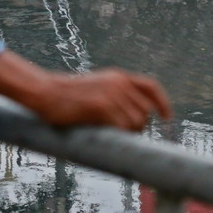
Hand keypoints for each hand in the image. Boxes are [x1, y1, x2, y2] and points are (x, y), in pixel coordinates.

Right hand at [0, 51, 171, 131]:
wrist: (45, 93)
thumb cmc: (65, 97)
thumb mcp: (95, 88)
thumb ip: (114, 97)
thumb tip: (132, 121)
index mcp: (118, 77)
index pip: (151, 87)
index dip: (162, 103)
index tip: (166, 118)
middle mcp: (119, 83)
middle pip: (145, 111)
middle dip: (139, 126)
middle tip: (122, 134)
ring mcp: (111, 94)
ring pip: (136, 122)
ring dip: (128, 134)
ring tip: (110, 134)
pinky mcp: (102, 107)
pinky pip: (123, 127)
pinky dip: (118, 136)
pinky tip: (105, 135)